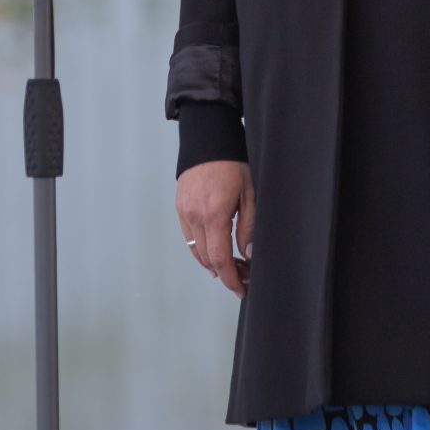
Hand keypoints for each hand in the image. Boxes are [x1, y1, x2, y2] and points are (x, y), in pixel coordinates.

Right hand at [175, 160, 254, 297]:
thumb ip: (249, 227)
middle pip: (207, 259)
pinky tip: (215, 249)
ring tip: (232, 265)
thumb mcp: (250, 194)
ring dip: (212, 263)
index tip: (241, 289)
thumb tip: (248, 254)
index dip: (231, 279)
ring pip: (196, 251)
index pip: (220, 259)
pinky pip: (189, 238)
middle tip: (243, 276)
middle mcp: (194, 216)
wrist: (208, 140)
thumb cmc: (232, 163)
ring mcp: (184, 212)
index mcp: (214, 214)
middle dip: (225, 274)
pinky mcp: (179, 208)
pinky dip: (201, 249)